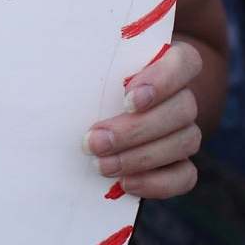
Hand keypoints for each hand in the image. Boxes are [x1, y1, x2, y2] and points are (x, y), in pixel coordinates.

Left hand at [82, 41, 203, 199]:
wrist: (96, 114)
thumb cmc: (89, 81)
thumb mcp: (88, 66)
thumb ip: (88, 61)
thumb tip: (59, 64)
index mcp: (168, 63)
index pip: (185, 62)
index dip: (163, 80)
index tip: (128, 99)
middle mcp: (182, 96)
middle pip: (183, 109)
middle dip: (136, 130)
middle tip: (95, 141)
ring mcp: (184, 131)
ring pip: (185, 142)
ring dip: (141, 157)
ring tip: (101, 164)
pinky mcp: (180, 163)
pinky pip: (185, 176)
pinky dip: (158, 182)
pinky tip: (126, 183)